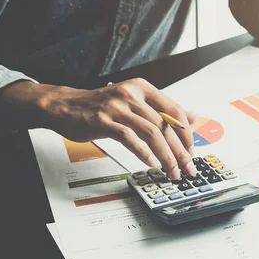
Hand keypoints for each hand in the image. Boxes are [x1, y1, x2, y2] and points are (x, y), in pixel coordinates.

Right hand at [37, 79, 198, 179]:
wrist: (65, 105)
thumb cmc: (101, 105)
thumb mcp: (135, 101)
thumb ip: (162, 109)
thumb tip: (193, 117)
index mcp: (143, 88)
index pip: (174, 110)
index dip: (187, 133)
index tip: (191, 150)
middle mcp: (132, 94)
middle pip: (165, 125)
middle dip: (180, 150)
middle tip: (187, 167)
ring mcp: (117, 107)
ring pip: (151, 133)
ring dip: (165, 156)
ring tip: (171, 171)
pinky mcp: (103, 121)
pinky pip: (129, 138)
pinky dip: (143, 153)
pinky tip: (151, 164)